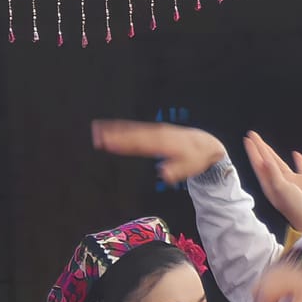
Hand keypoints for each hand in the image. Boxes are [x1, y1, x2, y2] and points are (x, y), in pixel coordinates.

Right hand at [90, 119, 227, 182]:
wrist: (205, 144)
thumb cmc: (195, 158)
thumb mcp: (190, 167)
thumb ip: (177, 170)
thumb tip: (164, 174)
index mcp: (165, 142)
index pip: (141, 143)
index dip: (125, 143)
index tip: (110, 144)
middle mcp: (158, 133)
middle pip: (133, 134)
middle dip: (115, 135)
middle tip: (96, 136)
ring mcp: (155, 130)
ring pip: (133, 129)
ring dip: (115, 129)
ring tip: (97, 129)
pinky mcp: (153, 130)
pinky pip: (136, 128)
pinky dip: (122, 127)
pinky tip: (111, 128)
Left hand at [242, 131, 301, 231]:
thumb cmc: (294, 206)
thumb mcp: (280, 188)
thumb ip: (272, 173)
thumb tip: (264, 158)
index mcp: (269, 184)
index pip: (258, 164)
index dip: (253, 151)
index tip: (247, 139)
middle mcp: (278, 181)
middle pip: (266, 160)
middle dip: (259, 148)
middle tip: (252, 135)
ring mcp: (292, 181)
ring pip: (280, 163)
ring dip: (272, 152)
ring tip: (265, 143)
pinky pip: (301, 167)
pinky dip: (298, 161)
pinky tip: (295, 154)